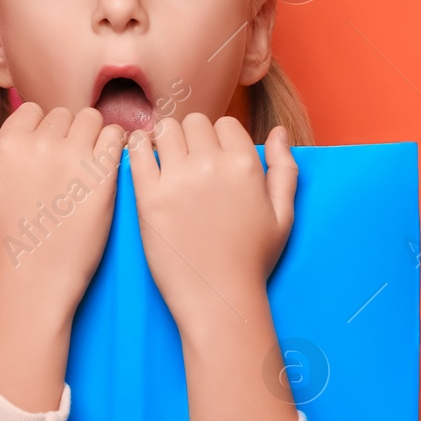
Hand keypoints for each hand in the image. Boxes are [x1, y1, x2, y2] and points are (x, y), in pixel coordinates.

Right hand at [0, 103, 127, 316]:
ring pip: (91, 119)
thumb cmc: (3, 239)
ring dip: (92, 135)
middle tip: (66, 166)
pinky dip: (114, 145)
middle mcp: (40, 144)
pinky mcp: (102, 174)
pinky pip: (115, 137)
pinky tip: (106, 167)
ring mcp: (73, 157)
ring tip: (88, 164)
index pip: (33, 111)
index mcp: (8, 145)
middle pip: (63, 114)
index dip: (40, 130)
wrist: (34, 276)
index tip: (44, 156)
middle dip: (66, 133)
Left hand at [127, 115, 297, 331]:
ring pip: (165, 130)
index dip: (218, 140)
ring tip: (165, 162)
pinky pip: (137, 151)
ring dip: (165, 140)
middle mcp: (212, 165)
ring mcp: (178, 180)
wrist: (219, 298)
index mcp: (246, 164)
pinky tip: (142, 159)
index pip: (225, 124)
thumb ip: (284, 168)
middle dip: (191, 138)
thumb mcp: (283, 215)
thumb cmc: (252, 260)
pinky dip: (136, 147)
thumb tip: (278, 131)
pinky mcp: (149, 197)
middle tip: (187, 162)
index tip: (212, 161)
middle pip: (193, 122)